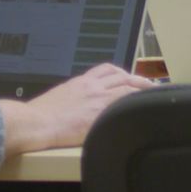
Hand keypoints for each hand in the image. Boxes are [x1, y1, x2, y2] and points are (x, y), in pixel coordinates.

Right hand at [0, 63, 152, 155]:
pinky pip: (125, 104)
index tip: (129, 77)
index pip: (106, 70)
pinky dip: (136, 104)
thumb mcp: (60, 98)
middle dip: (137, 79)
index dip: (121, 72)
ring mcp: (98, 99)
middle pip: (121, 76)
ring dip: (142, 90)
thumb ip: (74, 98)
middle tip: (149, 84)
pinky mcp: (101, 114)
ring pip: (127, 88)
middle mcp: (92, 86)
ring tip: (152, 94)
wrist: (37, 122)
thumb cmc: (42, 115)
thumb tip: (79, 105)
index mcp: (81, 82)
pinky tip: (144, 109)